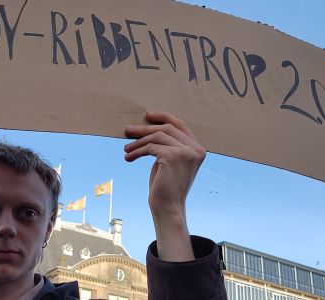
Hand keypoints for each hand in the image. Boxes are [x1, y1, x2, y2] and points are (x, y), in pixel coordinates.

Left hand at [124, 110, 205, 260]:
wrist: (168, 208)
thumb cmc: (166, 187)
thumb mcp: (169, 162)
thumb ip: (167, 145)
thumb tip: (148, 128)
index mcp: (198, 149)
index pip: (180, 125)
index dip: (163, 117)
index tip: (147, 115)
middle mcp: (195, 149)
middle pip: (166, 128)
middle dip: (145, 128)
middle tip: (128, 130)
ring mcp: (186, 152)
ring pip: (157, 137)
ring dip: (138, 142)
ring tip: (126, 149)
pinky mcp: (173, 156)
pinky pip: (150, 147)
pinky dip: (137, 151)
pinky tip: (129, 157)